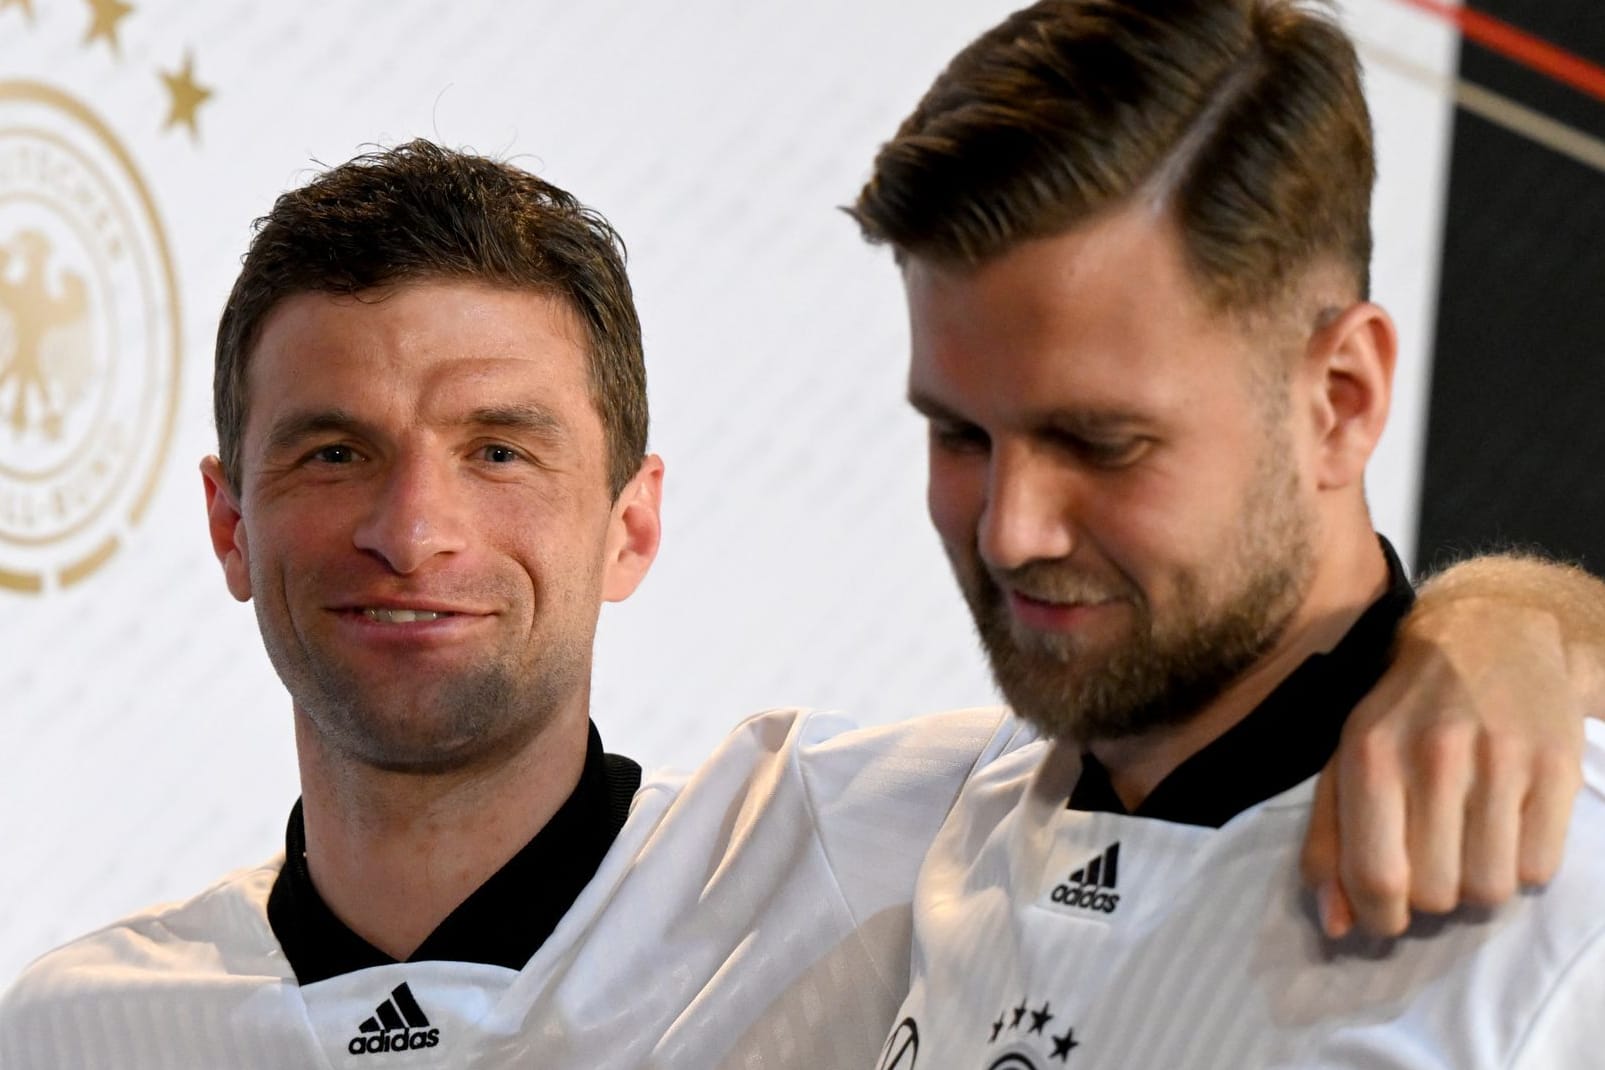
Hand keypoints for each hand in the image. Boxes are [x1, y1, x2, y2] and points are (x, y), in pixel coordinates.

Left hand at [1301, 595, 1585, 936]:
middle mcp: (1435, 756)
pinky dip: (1520, 867)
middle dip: (1428, 896)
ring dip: (1475, 884)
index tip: (1384, 916)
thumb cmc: (1403, 713)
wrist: (1487, 636)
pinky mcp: (1556, 767)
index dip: (1378, 917)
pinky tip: (1505, 828)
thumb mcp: (1346, 763)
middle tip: (1429, 861)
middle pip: (1435, 893)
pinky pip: (1539, 870)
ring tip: (1466, 844)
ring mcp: (1501, 761)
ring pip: (1490, 890)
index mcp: (1370, 756)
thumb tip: (1334, 926)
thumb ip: (1328, 844)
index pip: (1376, 876)